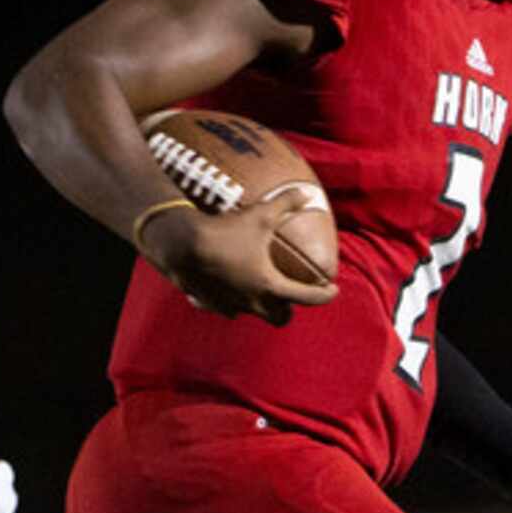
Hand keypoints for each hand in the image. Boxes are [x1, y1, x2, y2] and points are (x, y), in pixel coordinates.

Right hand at [140, 193, 337, 325]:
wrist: (179, 244)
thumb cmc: (225, 231)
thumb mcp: (260, 214)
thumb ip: (287, 203)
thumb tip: (310, 193)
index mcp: (270, 286)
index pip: (307, 298)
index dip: (324, 295)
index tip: (332, 290)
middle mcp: (251, 302)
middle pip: (279, 319)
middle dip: (287, 309)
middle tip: (289, 294)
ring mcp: (228, 306)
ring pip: (250, 313)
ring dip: (257, 304)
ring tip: (256, 286)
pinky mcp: (208, 303)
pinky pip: (224, 307)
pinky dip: (229, 299)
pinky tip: (225, 286)